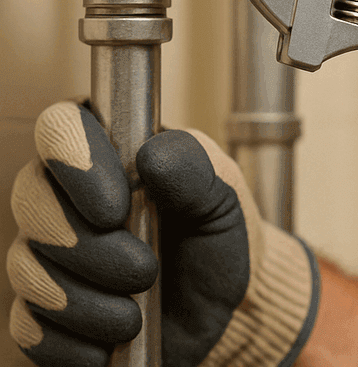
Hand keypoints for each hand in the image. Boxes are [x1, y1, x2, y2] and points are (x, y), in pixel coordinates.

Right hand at [8, 101, 319, 366]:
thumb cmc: (216, 240)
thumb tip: (151, 154)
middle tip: (143, 269)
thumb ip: (194, 171)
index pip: (61, 126)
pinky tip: (115, 336)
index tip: (114, 207)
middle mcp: (65, 196)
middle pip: (30, 198)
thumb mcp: (223, 201)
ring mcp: (45, 253)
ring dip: (88, 299)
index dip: (74, 160)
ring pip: (27, 268)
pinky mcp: (40, 311)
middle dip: (87, 246)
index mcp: (110, 151)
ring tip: (137, 311)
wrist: (221, 309)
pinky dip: (77, 338)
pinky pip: (30, 326)